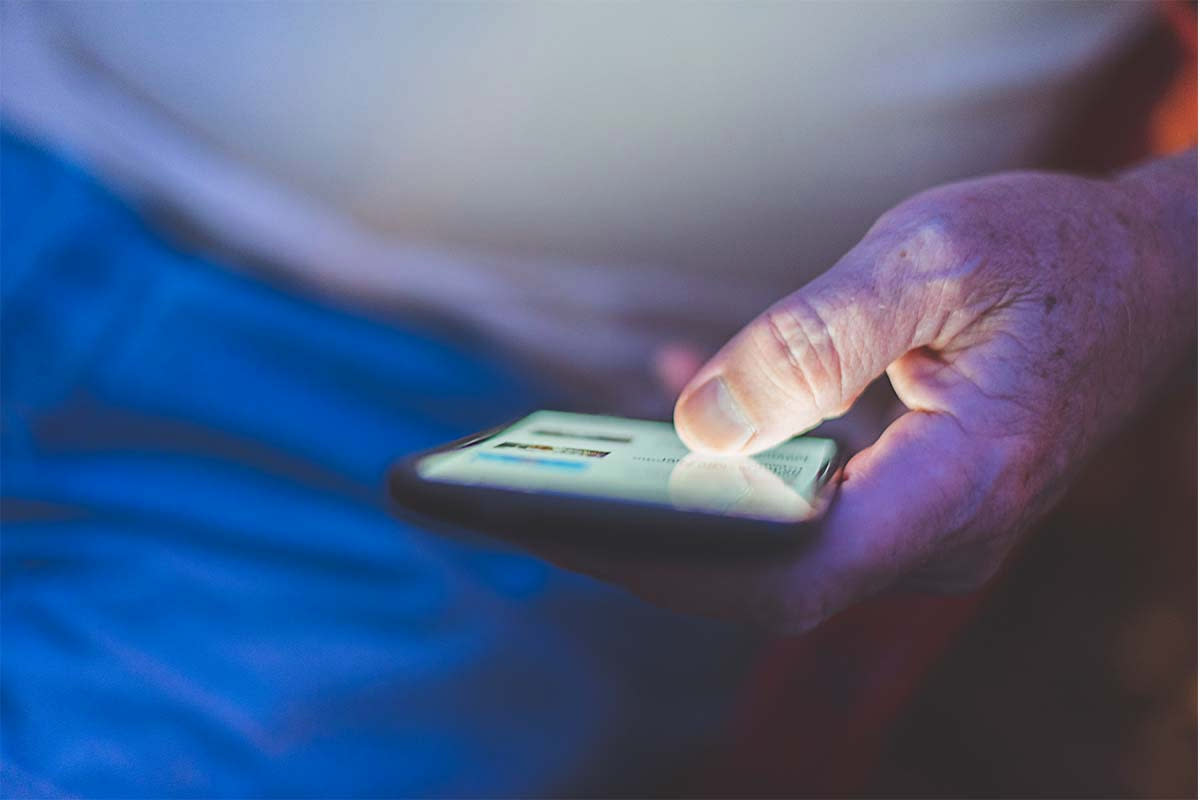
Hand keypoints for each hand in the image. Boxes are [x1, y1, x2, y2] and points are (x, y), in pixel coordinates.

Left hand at [557, 152, 1196, 631]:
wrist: (1141, 277)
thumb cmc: (1050, 253)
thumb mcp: (935, 258)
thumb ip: (815, 342)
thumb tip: (700, 422)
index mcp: (961, 481)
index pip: (795, 575)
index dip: (672, 567)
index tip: (564, 530)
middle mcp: (941, 531)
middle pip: (769, 577)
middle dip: (644, 547)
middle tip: (525, 502)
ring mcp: (922, 526)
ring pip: (776, 543)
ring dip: (674, 508)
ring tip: (569, 462)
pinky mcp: (904, 501)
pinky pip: (798, 502)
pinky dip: (725, 465)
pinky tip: (670, 392)